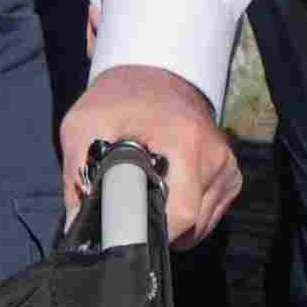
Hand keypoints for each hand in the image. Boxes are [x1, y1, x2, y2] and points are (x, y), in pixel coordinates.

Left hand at [61, 65, 239, 245]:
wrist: (155, 75)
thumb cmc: (119, 100)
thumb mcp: (84, 125)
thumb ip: (76, 174)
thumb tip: (78, 226)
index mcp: (186, 142)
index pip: (180, 214)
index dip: (147, 231)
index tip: (122, 227)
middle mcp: (216, 156)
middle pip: (190, 226)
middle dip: (155, 229)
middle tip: (127, 210)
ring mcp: (227, 168)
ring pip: (199, 227)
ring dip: (170, 224)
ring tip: (146, 195)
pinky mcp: (231, 176)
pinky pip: (207, 217)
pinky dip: (185, 218)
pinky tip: (165, 193)